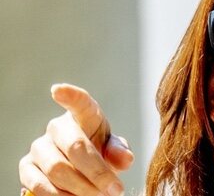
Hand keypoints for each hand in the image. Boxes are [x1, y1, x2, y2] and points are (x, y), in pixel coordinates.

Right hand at [18, 84, 133, 195]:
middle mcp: (58, 127)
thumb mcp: (114, 150)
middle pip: (75, 147)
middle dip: (97, 172)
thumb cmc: (100, 153)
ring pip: (58, 169)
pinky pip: (40, 185)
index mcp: (85, 117)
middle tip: (114, 190)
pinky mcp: (26, 167)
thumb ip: (119, 152)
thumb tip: (125, 159)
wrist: (80, 171)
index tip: (58, 90)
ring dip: (81, 188)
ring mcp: (39, 147)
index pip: (79, 103)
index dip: (69, 95)